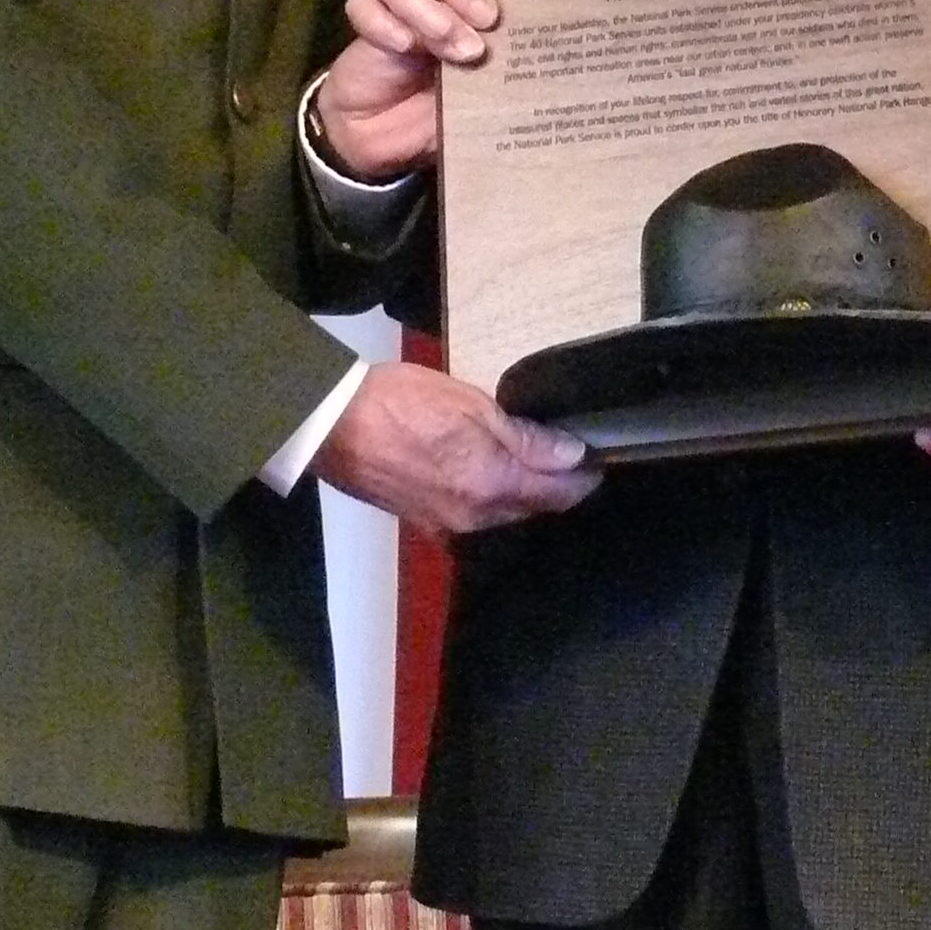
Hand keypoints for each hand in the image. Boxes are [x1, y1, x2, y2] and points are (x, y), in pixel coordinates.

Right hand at [311, 358, 598, 532]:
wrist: (331, 425)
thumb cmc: (400, 403)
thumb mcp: (471, 405)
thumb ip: (524, 437)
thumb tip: (571, 454)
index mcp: (490, 485)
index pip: (558, 494)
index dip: (585, 477)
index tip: (599, 458)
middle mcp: (474, 517)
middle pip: (534, 509)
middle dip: (557, 487)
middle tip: (572, 456)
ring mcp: (447, 526)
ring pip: (506, 516)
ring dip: (525, 495)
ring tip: (536, 463)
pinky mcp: (425, 524)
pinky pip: (475, 519)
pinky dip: (493, 501)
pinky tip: (493, 477)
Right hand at [315, 0, 505, 175]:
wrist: (405, 111)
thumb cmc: (467, 60)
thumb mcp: (497, 35)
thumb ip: (510, 16)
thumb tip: (540, 18)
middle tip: (489, 18)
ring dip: (430, 12)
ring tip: (462, 48)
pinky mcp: (363, 14)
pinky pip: (364, 7)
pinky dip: (387, 27)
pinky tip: (408, 47)